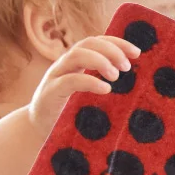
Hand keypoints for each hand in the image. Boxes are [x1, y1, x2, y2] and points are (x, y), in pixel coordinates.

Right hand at [27, 36, 141, 132]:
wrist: (37, 132)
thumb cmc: (66, 115)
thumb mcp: (87, 97)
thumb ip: (102, 87)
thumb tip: (135, 90)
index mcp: (75, 63)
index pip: (96, 42)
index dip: (117, 43)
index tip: (137, 52)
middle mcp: (64, 65)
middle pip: (87, 43)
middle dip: (111, 50)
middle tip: (127, 67)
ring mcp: (55, 77)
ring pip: (76, 55)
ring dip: (100, 61)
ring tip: (116, 76)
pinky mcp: (50, 93)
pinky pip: (70, 80)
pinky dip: (90, 81)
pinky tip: (105, 89)